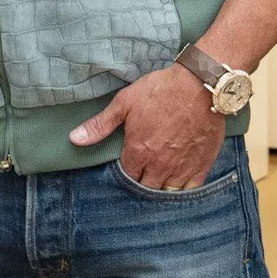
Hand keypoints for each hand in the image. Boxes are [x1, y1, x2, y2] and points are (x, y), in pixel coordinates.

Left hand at [69, 64, 225, 191]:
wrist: (200, 85)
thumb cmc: (161, 90)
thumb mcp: (125, 103)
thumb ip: (100, 125)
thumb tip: (74, 139)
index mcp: (138, 152)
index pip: (126, 177)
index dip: (125, 173)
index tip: (127, 165)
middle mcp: (159, 166)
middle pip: (145, 188)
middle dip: (141, 182)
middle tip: (142, 172)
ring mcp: (182, 168)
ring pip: (167, 193)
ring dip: (160, 188)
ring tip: (158, 179)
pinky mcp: (202, 165)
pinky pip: (191, 190)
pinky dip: (184, 190)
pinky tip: (179, 183)